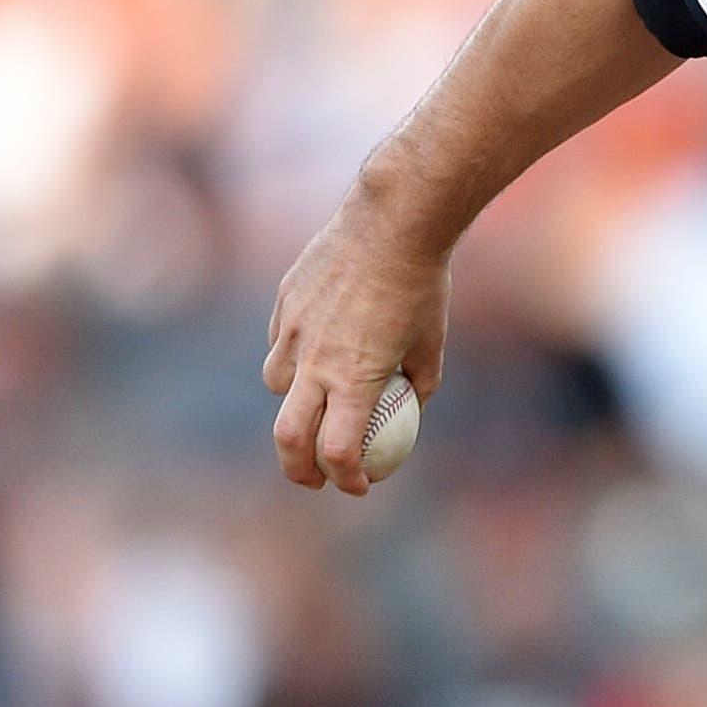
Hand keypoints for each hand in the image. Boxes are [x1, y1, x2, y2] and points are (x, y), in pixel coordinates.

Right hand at [262, 183, 449, 496]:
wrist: (393, 222)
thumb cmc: (422, 283)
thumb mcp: (431, 341)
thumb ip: (417, 381)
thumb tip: (408, 406)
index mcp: (354, 379)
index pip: (338, 452)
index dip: (347, 478)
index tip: (360, 484)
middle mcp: (315, 362)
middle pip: (288, 438)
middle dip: (298, 468)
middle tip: (314, 478)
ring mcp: (292, 332)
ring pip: (275, 386)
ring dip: (292, 404)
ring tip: (316, 402)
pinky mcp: (283, 304)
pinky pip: (279, 343)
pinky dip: (293, 355)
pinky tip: (317, 344)